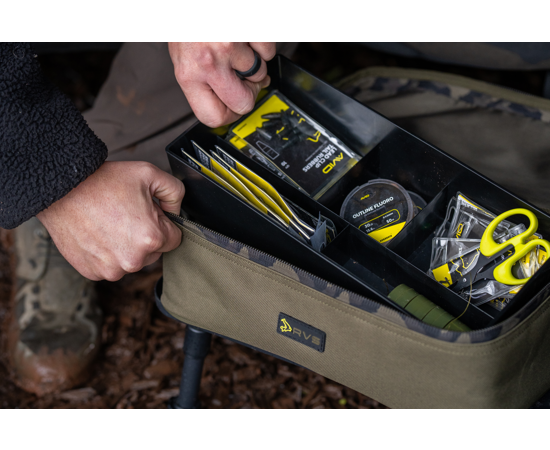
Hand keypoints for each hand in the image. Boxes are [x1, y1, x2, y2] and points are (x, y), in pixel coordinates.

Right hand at [37, 161, 184, 280]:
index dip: (161, 223)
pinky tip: (98, 234)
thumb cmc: (103, 181)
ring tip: (109, 223)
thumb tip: (177, 211)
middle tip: (125, 215)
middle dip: (145, 236)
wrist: (61, 189)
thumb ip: (175, 192)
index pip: (174, 239)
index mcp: (152, 238)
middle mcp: (133, 260)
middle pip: (153, 252)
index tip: (147, 214)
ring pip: (132, 261)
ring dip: (126, 247)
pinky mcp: (93, 272)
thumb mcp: (149, 174)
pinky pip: (110, 266)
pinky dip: (107, 253)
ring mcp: (111, 269)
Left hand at [168, 42, 275, 127]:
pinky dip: (262, 44)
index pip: (213, 117)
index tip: (233, 107)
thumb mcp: (185, 57)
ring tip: (239, 47)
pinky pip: (268, 51)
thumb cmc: (190, 30)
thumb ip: (204, 83)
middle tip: (243, 78)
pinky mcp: (249, 35)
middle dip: (250, 92)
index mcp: (189, 75)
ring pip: (260, 74)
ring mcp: (229, 48)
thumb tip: (231, 103)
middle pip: (244, 104)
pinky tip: (247, 37)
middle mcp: (208, 64)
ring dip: (255, 62)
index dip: (229, 115)